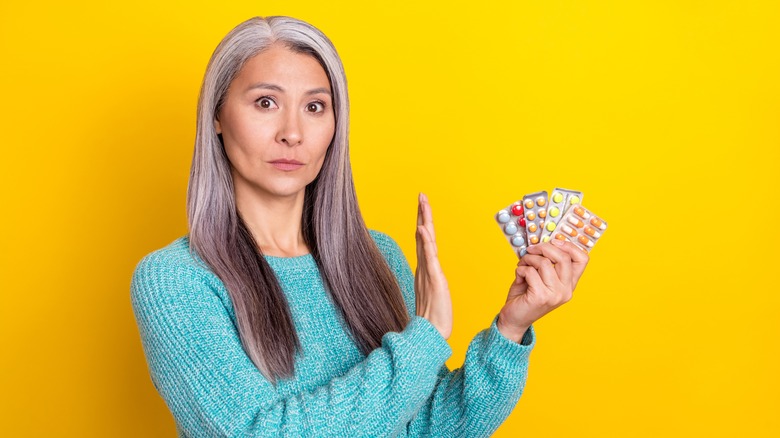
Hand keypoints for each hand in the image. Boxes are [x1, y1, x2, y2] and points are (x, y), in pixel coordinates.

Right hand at [414, 193, 452, 339]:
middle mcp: (424, 267)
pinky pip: (428, 257)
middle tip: (421, 195)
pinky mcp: (432, 279)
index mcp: (425, 269)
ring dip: (423, 220)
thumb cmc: (433, 317)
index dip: (423, 222)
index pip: (424, 241)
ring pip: (425, 241)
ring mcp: (427, 272)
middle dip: (422, 214)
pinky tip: (422, 228)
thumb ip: (431, 281)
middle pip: (422, 235)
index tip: (422, 206)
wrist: (431, 334)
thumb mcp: (435, 294)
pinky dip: (425, 241)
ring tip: (422, 203)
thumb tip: (430, 273)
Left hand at [497, 240, 589, 341]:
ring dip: (528, 259)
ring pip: (544, 263)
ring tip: (522, 265)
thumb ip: (546, 263)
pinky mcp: (541, 296)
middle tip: (531, 249)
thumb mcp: (540, 278)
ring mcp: (555, 295)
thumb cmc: (525, 296)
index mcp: (569, 284)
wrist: (514, 319)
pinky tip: (519, 277)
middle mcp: (566, 290)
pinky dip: (521, 270)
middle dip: (544, 248)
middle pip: (563, 257)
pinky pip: (531, 272)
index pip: (582, 259)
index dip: (569, 245)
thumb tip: (543, 243)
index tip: (554, 242)